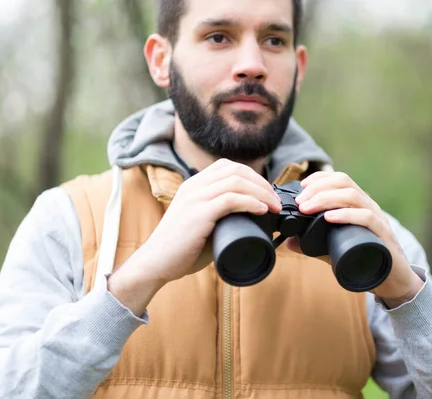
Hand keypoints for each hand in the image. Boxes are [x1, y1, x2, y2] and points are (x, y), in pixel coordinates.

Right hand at [108, 159, 281, 314]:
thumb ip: (221, 216)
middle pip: (236, 171)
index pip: (228, 167)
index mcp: (194, 185)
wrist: (156, 263)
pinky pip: (230, 199)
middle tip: (276, 201)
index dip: (252, 176)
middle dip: (262, 184)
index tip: (267, 193)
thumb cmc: (182, 249)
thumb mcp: (202, 223)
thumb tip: (254, 220)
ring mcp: (195, 198)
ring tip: (274, 207)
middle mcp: (194, 186)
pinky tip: (261, 210)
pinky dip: (251, 202)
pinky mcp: (198, 213)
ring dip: (262, 193)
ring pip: (237, 182)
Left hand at [289, 171, 423, 306]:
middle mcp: (367, 205)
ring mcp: (377, 218)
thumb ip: (312, 245)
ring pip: (352, 195)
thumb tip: (288, 242)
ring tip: (307, 208)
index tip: (302, 187)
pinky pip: (366, 217)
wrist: (393, 281)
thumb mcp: (334, 249)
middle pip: (343, 182)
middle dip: (317, 188)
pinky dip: (346, 214)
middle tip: (299, 203)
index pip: (338, 179)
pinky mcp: (383, 234)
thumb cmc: (365, 260)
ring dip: (325, 198)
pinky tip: (329, 217)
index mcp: (357, 204)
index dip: (319, 178)